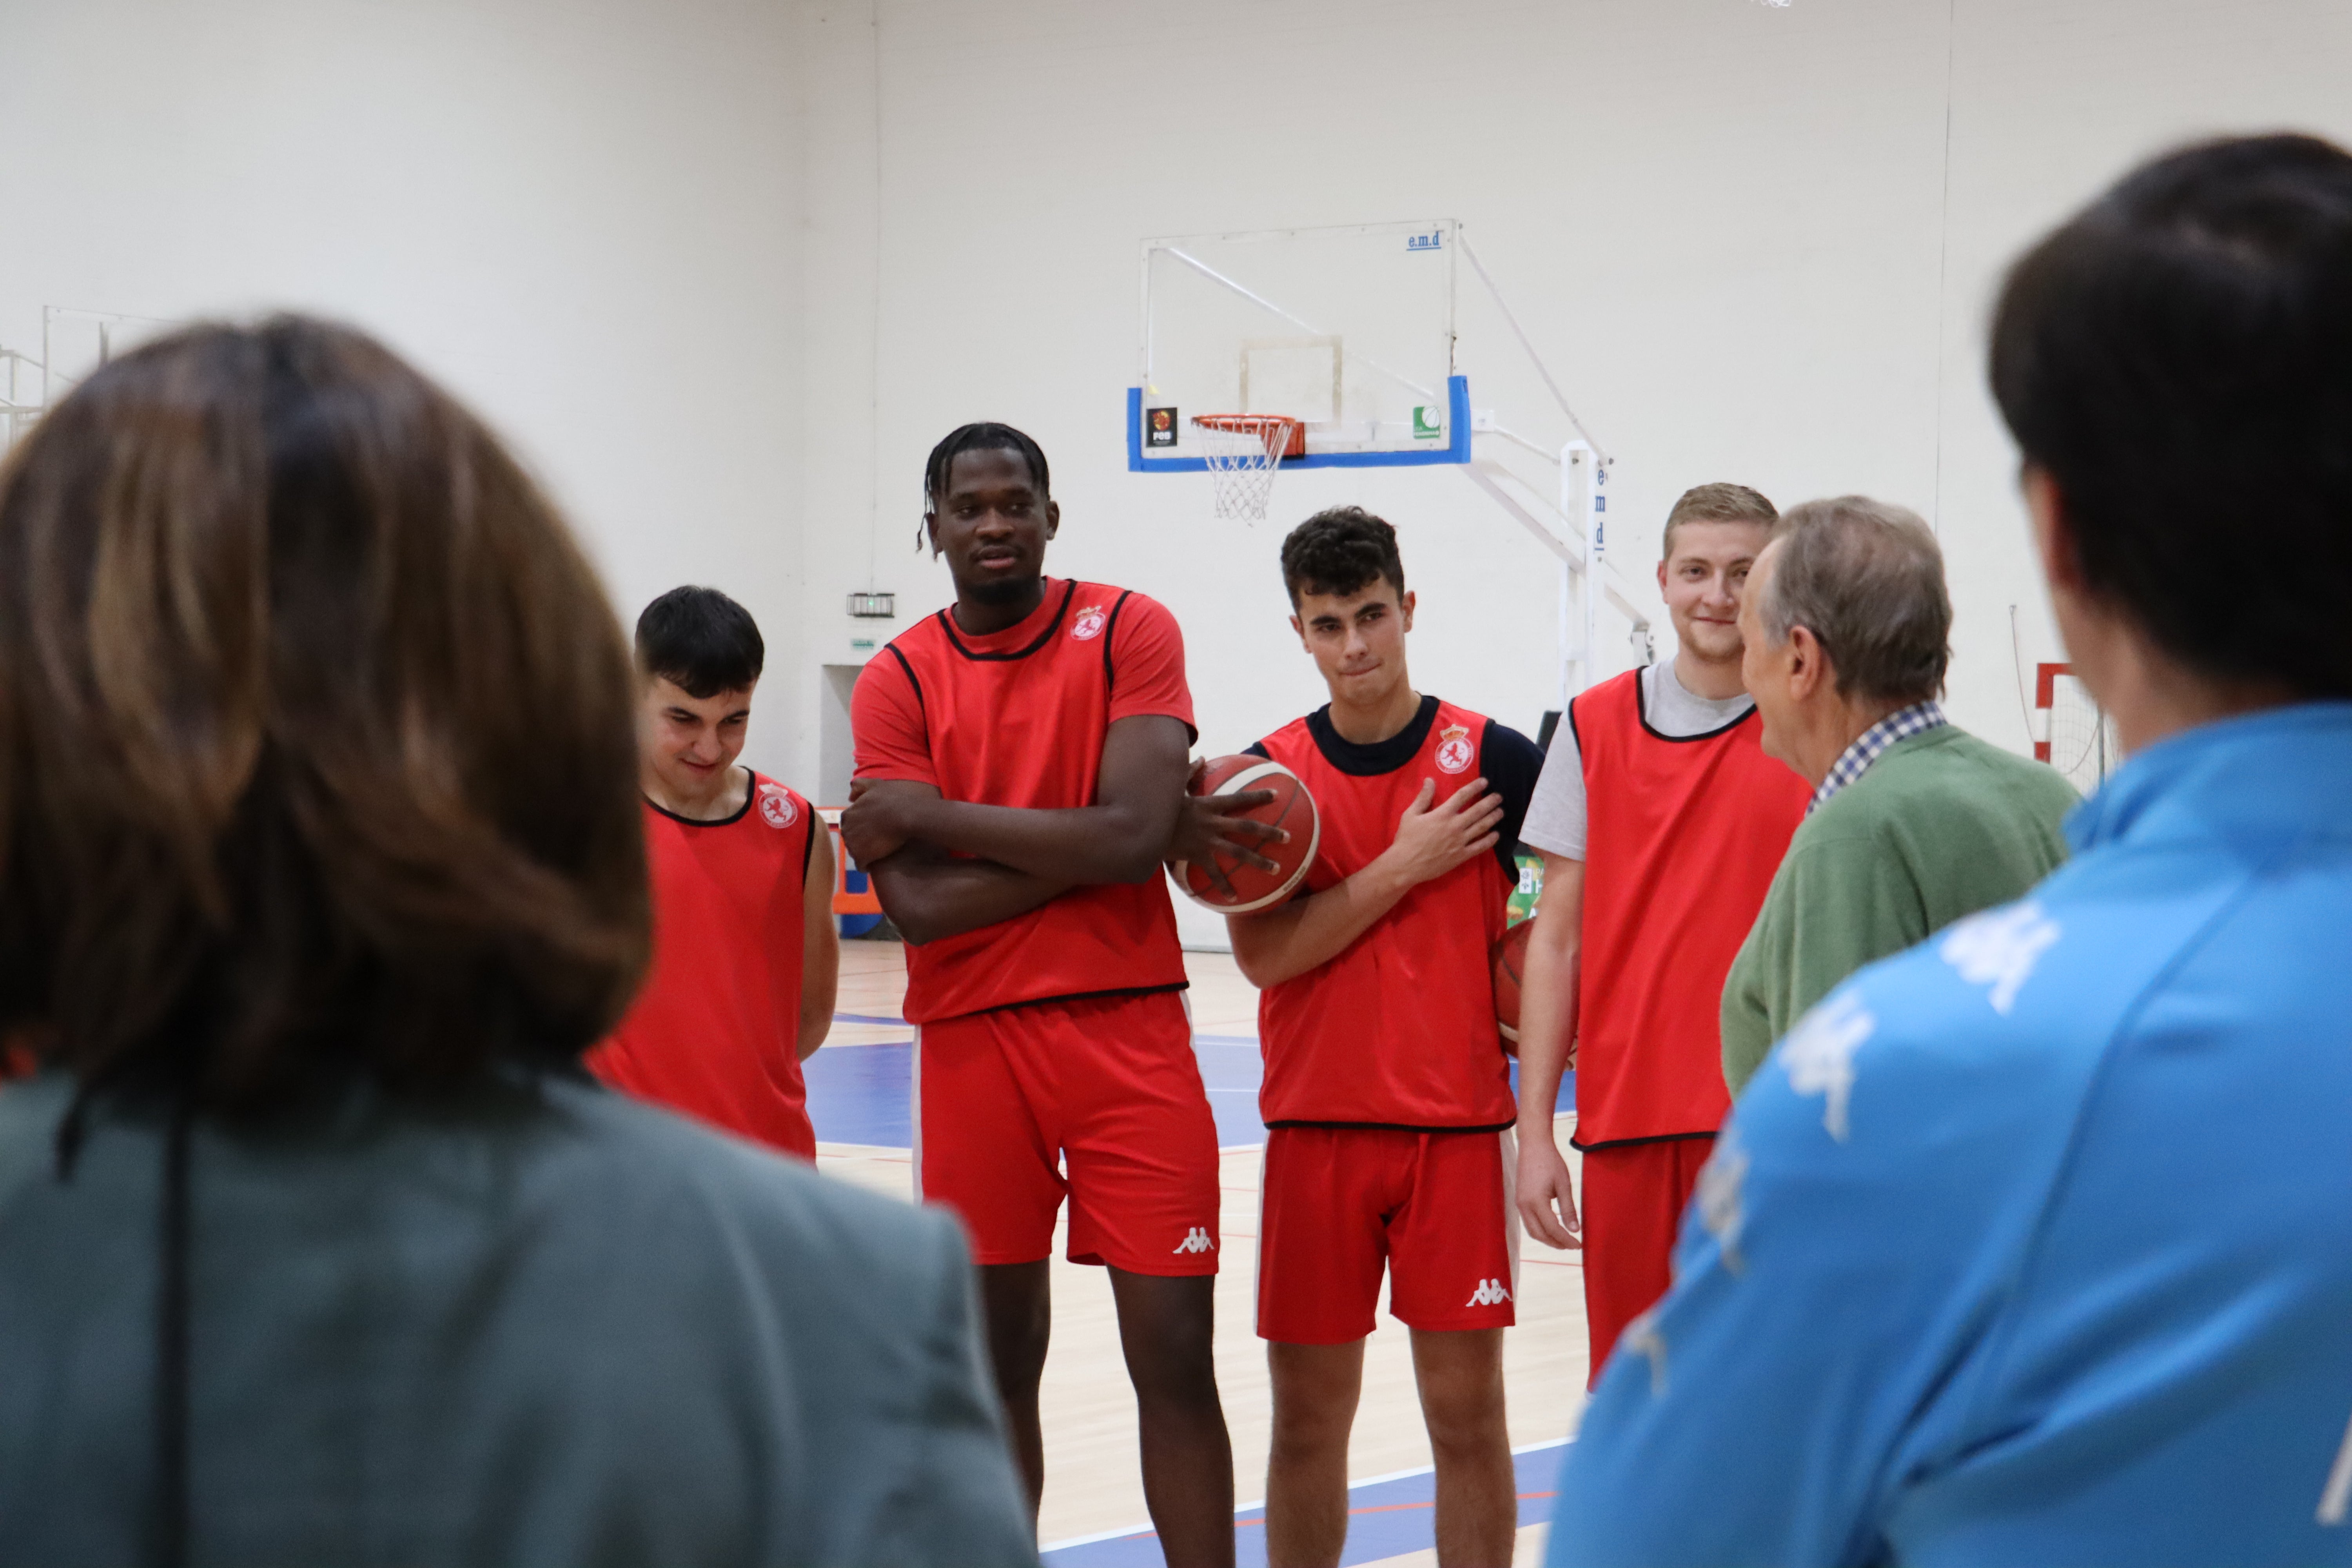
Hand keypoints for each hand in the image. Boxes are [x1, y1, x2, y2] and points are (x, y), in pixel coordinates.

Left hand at [840, 778, 929, 865]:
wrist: (906, 816)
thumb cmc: (893, 799)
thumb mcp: (875, 785)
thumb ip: (860, 786)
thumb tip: (850, 797)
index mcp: (847, 815)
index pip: (850, 825)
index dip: (862, 828)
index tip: (874, 829)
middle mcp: (846, 830)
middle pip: (852, 840)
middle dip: (862, 841)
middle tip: (878, 840)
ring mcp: (853, 845)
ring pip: (856, 853)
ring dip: (865, 853)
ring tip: (880, 851)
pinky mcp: (862, 857)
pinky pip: (861, 866)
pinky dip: (867, 865)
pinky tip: (877, 861)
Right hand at [1161, 758, 1285, 900]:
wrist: (1143, 827)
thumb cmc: (1158, 805)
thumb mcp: (1174, 786)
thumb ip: (1190, 772)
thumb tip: (1201, 756)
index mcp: (1209, 804)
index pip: (1239, 799)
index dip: (1258, 796)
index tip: (1277, 795)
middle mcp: (1213, 822)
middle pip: (1247, 826)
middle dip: (1270, 832)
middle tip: (1288, 838)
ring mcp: (1207, 840)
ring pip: (1238, 852)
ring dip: (1259, 861)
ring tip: (1276, 869)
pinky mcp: (1197, 856)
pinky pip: (1214, 874)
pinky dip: (1225, 886)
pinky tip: (1235, 899)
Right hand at [1377, 777, 1503, 889]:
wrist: (1406, 865)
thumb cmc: (1406, 839)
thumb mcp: (1410, 814)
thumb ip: (1423, 797)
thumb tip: (1430, 780)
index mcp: (1442, 814)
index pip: (1462, 796)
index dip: (1475, 787)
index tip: (1484, 782)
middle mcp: (1455, 825)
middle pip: (1477, 810)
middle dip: (1490, 802)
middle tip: (1499, 797)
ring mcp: (1460, 841)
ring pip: (1482, 827)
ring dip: (1493, 818)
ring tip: (1501, 812)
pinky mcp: (1462, 855)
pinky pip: (1480, 846)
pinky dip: (1490, 840)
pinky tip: (1496, 835)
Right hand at [1517, 1132, 1581, 1249]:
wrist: (1533, 1144)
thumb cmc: (1550, 1161)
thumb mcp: (1563, 1184)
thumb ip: (1568, 1209)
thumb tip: (1575, 1230)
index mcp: (1536, 1201)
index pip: (1552, 1228)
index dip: (1566, 1239)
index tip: (1579, 1245)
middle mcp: (1524, 1205)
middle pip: (1539, 1234)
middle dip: (1556, 1243)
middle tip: (1572, 1246)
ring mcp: (1519, 1203)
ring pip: (1532, 1230)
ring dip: (1547, 1238)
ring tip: (1563, 1240)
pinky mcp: (1519, 1199)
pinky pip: (1529, 1221)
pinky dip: (1541, 1229)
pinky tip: (1552, 1227)